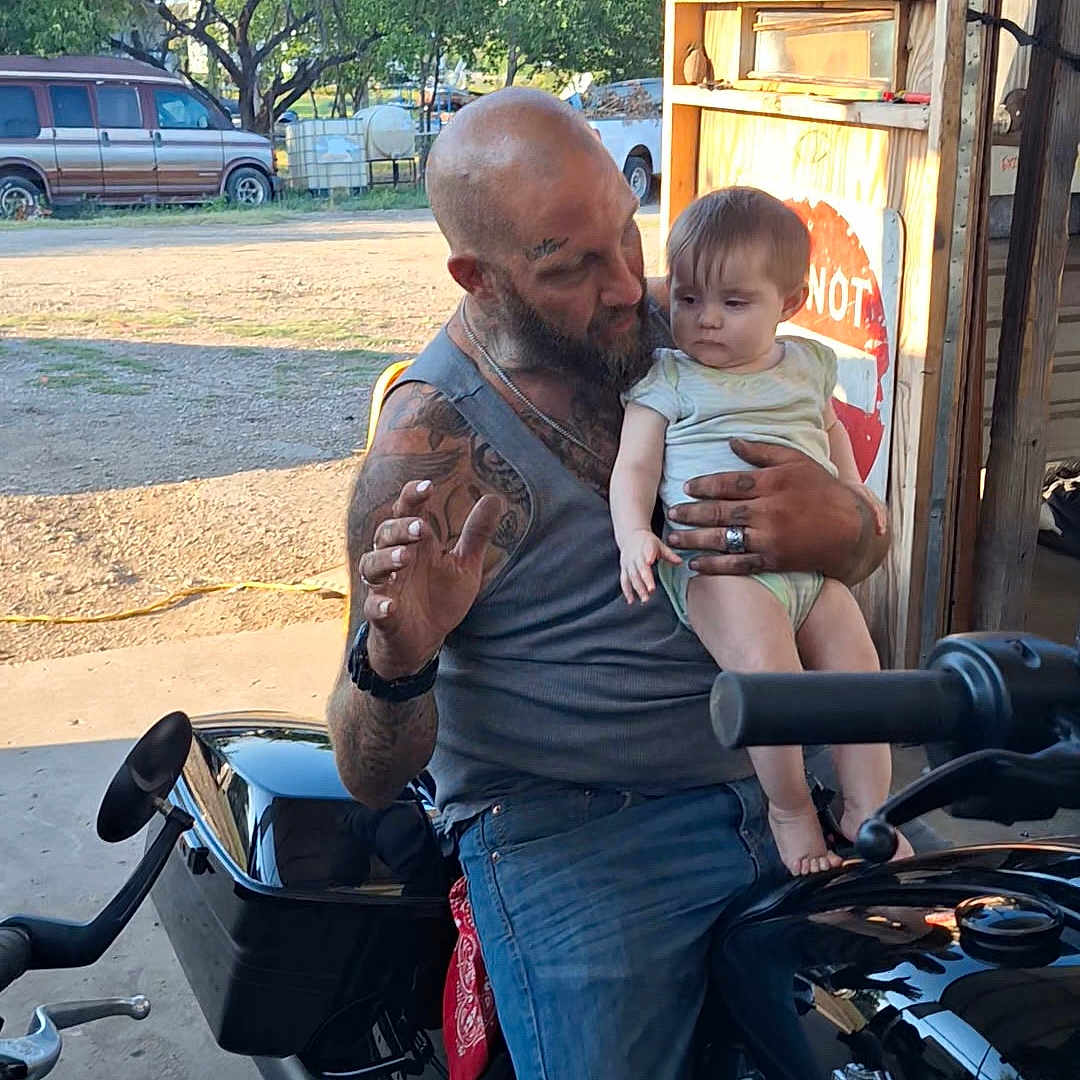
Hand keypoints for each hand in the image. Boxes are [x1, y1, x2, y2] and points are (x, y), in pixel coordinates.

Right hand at [358, 479, 502, 677]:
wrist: (425, 641)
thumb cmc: (440, 597)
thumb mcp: (464, 564)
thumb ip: (476, 534)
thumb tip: (495, 498)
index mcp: (415, 544)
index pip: (407, 511)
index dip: (412, 497)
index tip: (429, 487)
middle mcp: (395, 561)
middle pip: (385, 534)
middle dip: (400, 528)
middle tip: (421, 527)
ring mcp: (385, 587)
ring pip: (372, 565)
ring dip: (386, 559)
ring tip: (406, 557)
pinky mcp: (383, 616)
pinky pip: (374, 608)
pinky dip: (380, 605)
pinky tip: (390, 605)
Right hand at [619, 528, 681, 603]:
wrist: (630, 536)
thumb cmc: (647, 542)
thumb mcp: (659, 545)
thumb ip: (669, 555)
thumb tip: (680, 562)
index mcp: (646, 548)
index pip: (647, 552)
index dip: (648, 556)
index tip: (650, 562)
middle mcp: (635, 556)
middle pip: (639, 569)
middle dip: (644, 580)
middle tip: (651, 591)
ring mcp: (628, 563)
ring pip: (632, 577)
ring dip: (637, 588)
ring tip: (645, 599)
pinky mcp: (624, 569)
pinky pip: (624, 581)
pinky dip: (627, 591)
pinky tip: (631, 601)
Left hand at [664, 440, 887, 583]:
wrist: (851, 531)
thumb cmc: (823, 491)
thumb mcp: (798, 462)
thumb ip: (763, 452)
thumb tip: (731, 441)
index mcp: (774, 483)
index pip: (731, 482)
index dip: (705, 485)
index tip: (686, 487)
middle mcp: (769, 511)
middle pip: (722, 511)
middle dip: (692, 513)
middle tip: (671, 513)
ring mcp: (771, 538)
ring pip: (725, 538)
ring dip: (696, 540)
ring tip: (674, 539)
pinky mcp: (773, 560)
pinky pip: (738, 564)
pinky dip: (715, 566)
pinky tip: (696, 565)